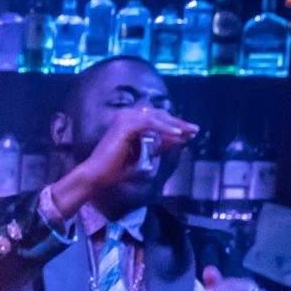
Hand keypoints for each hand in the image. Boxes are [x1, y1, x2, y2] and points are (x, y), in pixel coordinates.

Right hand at [47, 105, 198, 218]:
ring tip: (190, 132)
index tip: (190, 133)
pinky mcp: (126, 125)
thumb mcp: (143, 154)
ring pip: (157, 117)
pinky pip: (151, 123)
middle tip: (195, 130)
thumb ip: (159, 145)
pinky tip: (178, 134)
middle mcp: (126, 116)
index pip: (157, 119)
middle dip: (179, 123)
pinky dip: (165, 128)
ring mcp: (125, 119)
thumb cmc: (115, 169)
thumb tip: (178, 139)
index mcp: (129, 122)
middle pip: (160, 115)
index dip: (174, 125)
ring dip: (175, 124)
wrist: (96, 176)